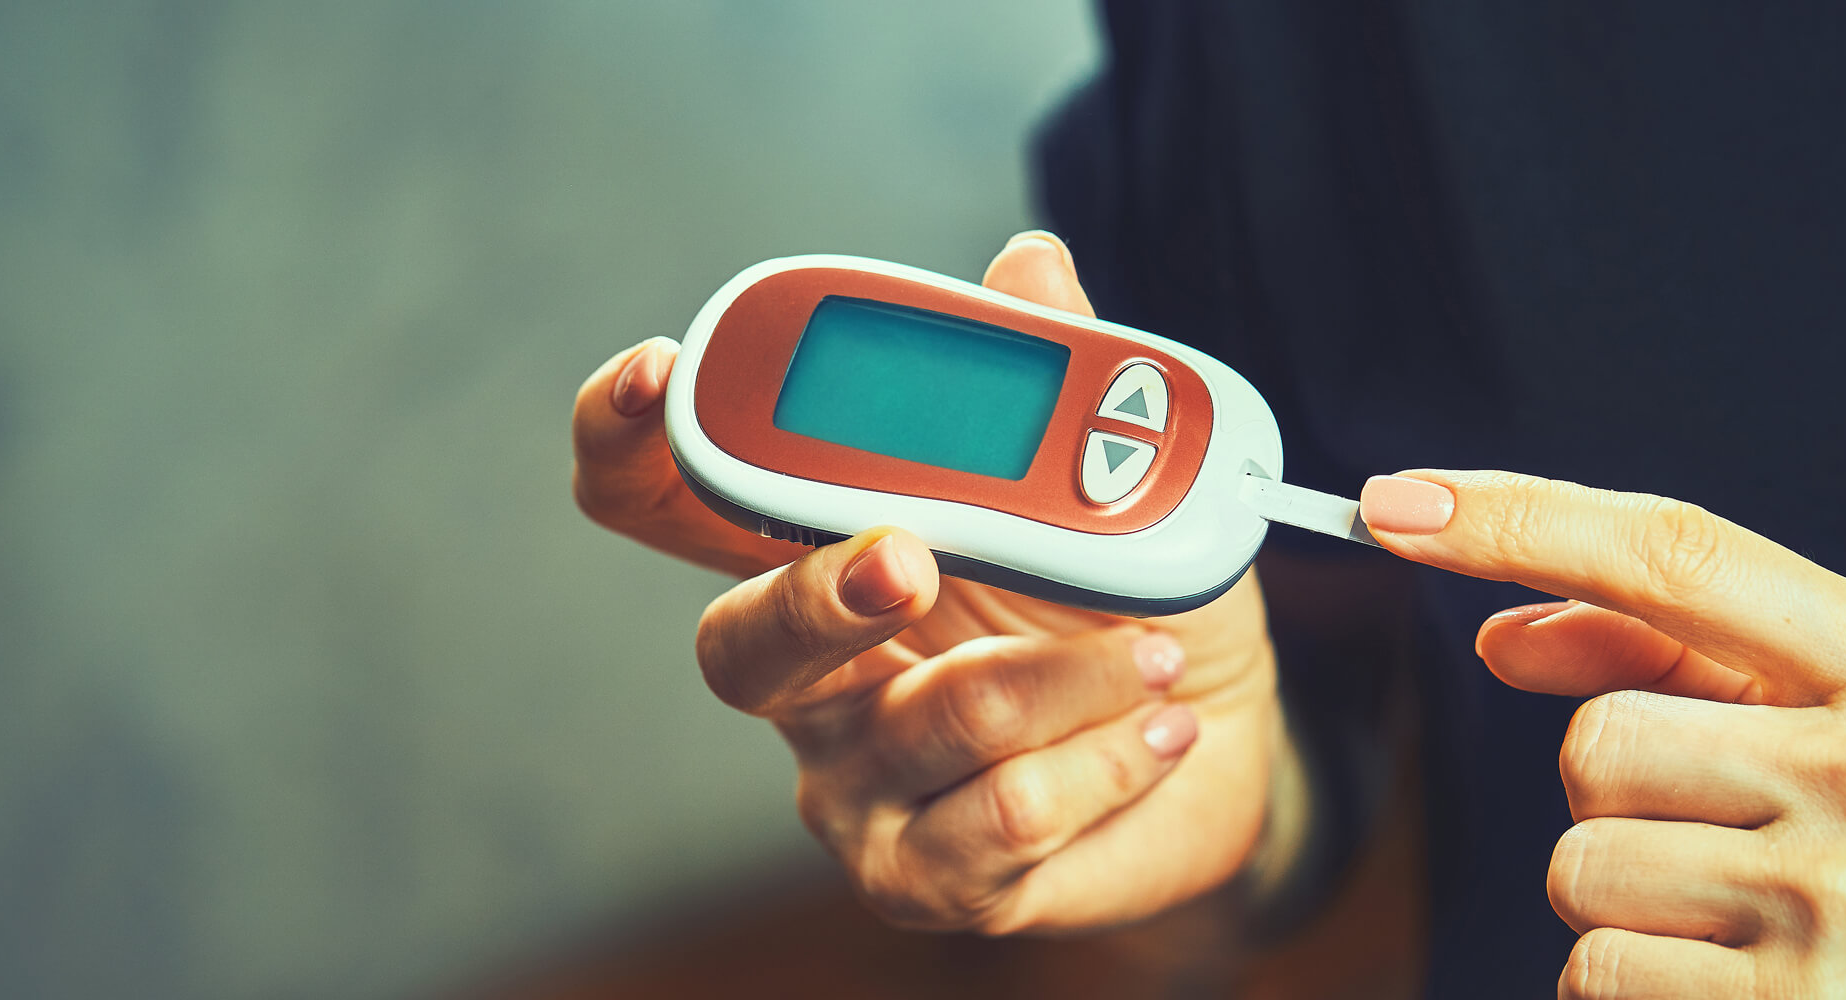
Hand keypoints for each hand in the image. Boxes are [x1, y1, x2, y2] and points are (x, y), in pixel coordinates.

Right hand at [571, 234, 1283, 934]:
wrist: (1215, 742)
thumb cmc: (1127, 604)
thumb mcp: (1109, 486)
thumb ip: (1053, 383)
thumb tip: (1029, 264)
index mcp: (819, 554)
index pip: (669, 500)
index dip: (630, 439)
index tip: (656, 373)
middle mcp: (811, 677)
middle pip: (737, 645)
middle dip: (822, 596)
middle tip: (911, 559)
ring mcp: (854, 785)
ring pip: (925, 720)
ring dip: (1065, 674)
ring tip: (1152, 654)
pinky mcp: (924, 875)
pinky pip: (999, 817)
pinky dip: (1102, 760)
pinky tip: (1158, 733)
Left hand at [1357, 470, 1845, 997]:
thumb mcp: (1836, 717)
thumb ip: (1669, 654)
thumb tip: (1501, 630)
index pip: (1675, 555)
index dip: (1517, 521)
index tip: (1394, 503)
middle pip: (1594, 742)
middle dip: (1618, 795)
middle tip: (1725, 835)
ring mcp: (1839, 906)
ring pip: (1579, 865)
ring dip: (1622, 898)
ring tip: (1737, 915)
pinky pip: (1595, 972)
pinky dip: (1630, 983)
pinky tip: (1728, 983)